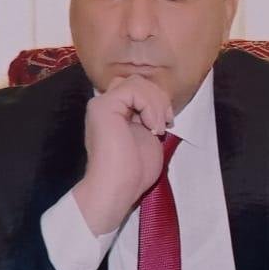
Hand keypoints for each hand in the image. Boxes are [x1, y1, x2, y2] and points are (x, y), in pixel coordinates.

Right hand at [72, 75, 174, 235]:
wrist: (118, 187)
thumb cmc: (133, 172)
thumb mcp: (148, 137)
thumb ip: (149, 118)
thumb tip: (160, 106)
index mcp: (116, 113)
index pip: (137, 90)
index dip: (156, 100)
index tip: (166, 122)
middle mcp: (106, 106)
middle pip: (138, 82)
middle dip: (159, 98)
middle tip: (165, 123)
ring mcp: (102, 104)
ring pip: (136, 82)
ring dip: (156, 103)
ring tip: (157, 128)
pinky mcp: (103, 106)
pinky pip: (133, 90)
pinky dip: (149, 105)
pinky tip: (151, 126)